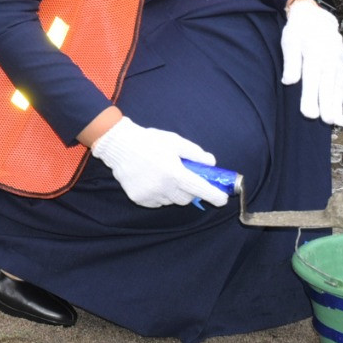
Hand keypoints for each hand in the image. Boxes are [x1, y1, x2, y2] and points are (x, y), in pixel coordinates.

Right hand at [87, 116, 228, 208]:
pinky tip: (152, 180)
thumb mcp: (175, 142)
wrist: (119, 145)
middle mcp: (164, 187)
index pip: (201, 190)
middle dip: (190, 191)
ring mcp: (151, 195)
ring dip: (173, 192)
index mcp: (175, 173)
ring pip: (171, 201)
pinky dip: (159, 195)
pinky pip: (157, 202)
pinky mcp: (139, 199)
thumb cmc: (150, 141)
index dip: (215, 196)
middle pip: (187, 198)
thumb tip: (211, 163)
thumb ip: (195, 154)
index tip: (223, 199)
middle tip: (186, 178)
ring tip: (164, 175)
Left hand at [282, 0, 342, 125]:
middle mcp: (329, 61)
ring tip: (338, 123)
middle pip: (328, 86)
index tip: (309, 114)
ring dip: (339, 106)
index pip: (312, 80)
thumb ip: (291, 62)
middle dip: (328, 106)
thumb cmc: (298, 31)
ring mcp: (338, 64)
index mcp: (314, 55)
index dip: (310, 98)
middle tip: (327, 122)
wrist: (315, 16)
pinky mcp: (342, 66)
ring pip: (339, 87)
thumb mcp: (289, 42)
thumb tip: (288, 81)